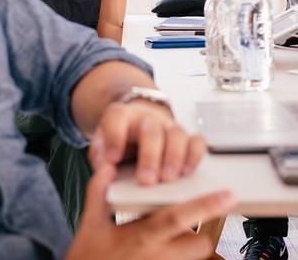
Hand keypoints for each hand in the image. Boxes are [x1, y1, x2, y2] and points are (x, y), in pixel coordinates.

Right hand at [65, 162, 235, 259]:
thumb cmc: (88, 256)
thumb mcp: (90, 221)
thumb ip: (99, 190)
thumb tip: (107, 167)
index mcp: (142, 235)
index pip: (180, 217)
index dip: (206, 205)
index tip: (228, 195)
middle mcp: (157, 255)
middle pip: (199, 245)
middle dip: (202, 232)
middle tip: (192, 218)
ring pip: (193, 257)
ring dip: (190, 245)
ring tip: (175, 235)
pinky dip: (178, 254)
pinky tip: (161, 247)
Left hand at [89, 99, 205, 184]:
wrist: (136, 127)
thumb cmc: (119, 142)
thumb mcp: (102, 147)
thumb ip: (100, 157)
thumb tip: (105, 172)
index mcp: (122, 116)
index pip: (117, 116)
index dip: (114, 136)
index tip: (112, 159)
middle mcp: (147, 118)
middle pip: (151, 130)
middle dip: (149, 156)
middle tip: (146, 180)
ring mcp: (169, 126)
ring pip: (176, 134)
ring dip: (174, 157)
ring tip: (168, 180)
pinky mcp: (186, 138)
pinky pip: (197, 141)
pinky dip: (195, 156)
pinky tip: (187, 173)